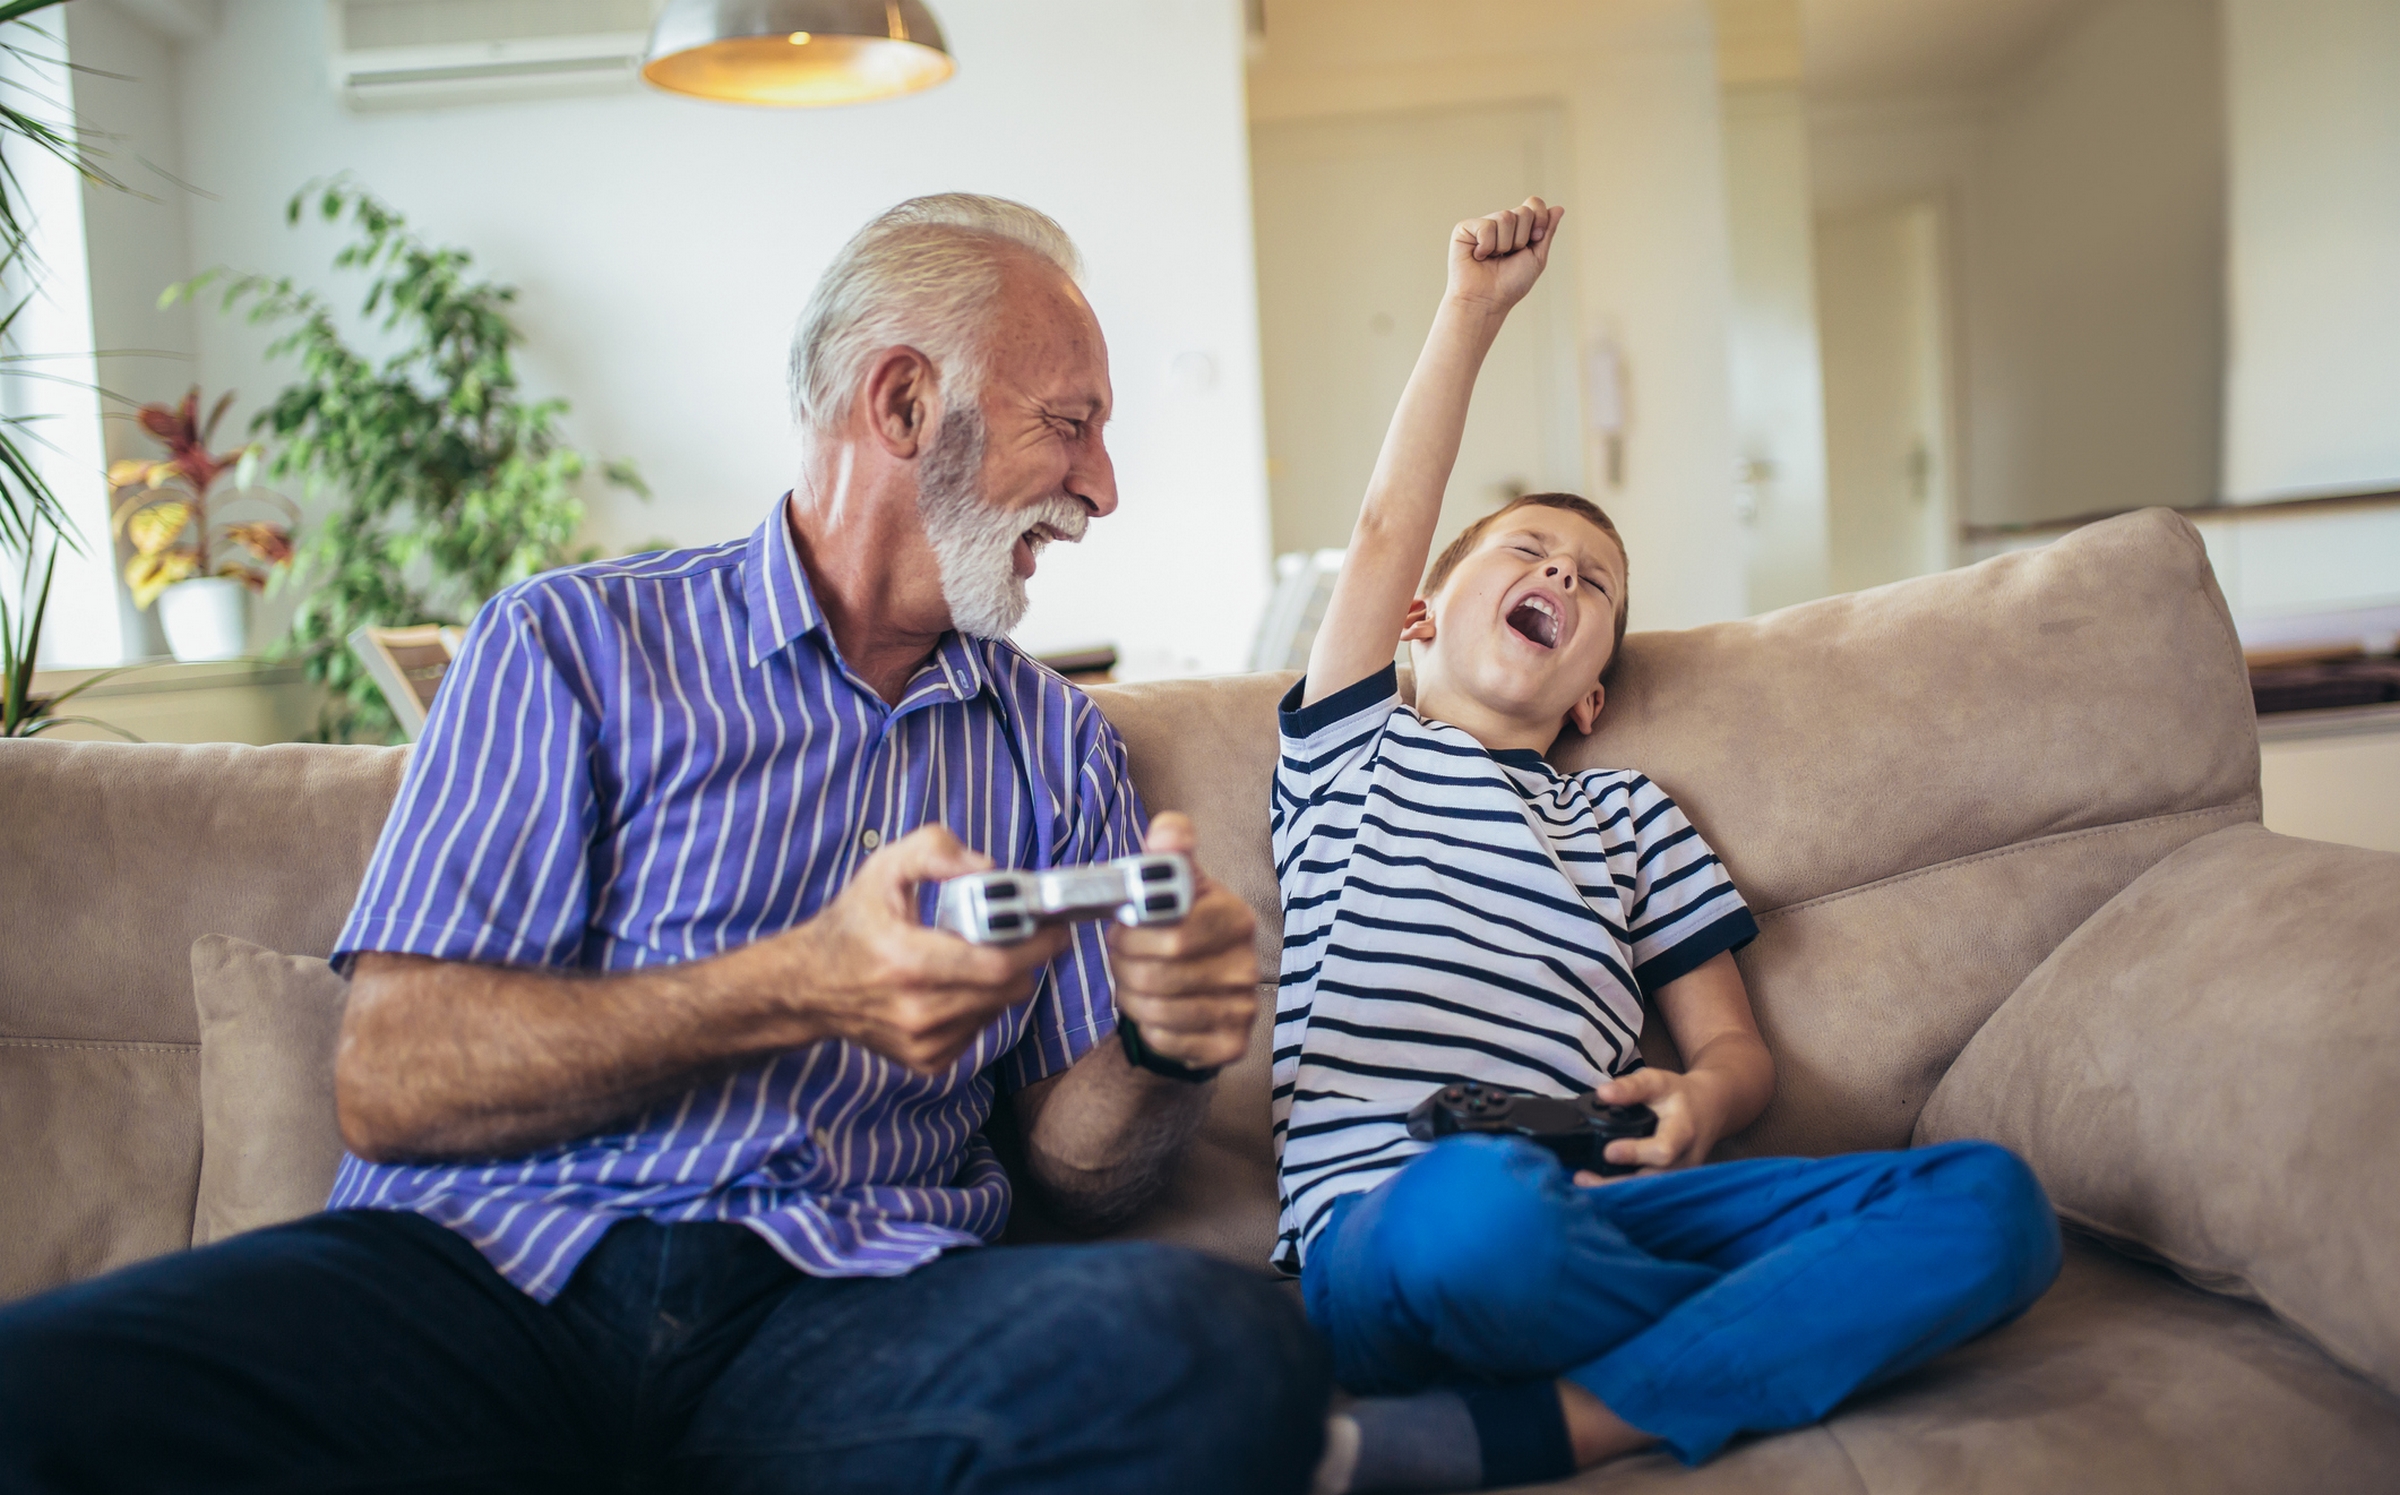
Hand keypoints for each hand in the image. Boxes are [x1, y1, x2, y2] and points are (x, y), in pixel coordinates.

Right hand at [791, 825, 1069, 1074]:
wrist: (808, 986)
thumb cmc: (851, 925)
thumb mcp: (883, 869)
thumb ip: (934, 851)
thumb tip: (987, 869)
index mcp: (907, 960)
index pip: (996, 964)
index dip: (1037, 945)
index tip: (1056, 927)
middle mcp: (916, 1010)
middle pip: (1007, 990)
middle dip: (1025, 960)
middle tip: (1025, 935)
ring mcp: (921, 1042)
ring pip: (998, 1010)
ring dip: (1002, 982)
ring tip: (980, 955)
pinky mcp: (926, 1060)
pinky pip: (979, 1030)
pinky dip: (981, 1005)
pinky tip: (958, 984)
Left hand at [1104, 812, 1260, 1071]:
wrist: (1199, 989)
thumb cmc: (1180, 930)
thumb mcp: (1176, 886)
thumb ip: (1169, 852)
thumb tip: (1167, 830)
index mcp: (1234, 918)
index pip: (1175, 935)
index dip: (1134, 936)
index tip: (1121, 929)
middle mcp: (1247, 964)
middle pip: (1160, 975)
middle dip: (1125, 966)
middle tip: (1121, 957)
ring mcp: (1243, 1008)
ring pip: (1159, 1010)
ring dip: (1131, 996)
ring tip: (1133, 981)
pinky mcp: (1231, 1045)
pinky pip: (1169, 1040)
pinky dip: (1148, 1028)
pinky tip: (1153, 1011)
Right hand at [1446, 196, 1565, 312]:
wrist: (1487, 301)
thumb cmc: (1510, 284)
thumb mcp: (1537, 257)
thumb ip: (1547, 231)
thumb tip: (1559, 208)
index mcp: (1518, 227)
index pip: (1534, 203)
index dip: (1540, 219)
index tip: (1535, 239)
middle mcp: (1500, 222)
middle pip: (1523, 211)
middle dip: (1522, 238)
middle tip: (1508, 256)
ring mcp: (1482, 224)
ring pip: (1506, 218)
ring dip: (1504, 245)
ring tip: (1493, 258)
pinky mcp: (1464, 228)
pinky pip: (1486, 226)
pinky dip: (1486, 246)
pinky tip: (1479, 256)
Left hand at [1572, 1067, 1724, 1182]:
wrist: (1709, 1110)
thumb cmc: (1679, 1095)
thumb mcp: (1658, 1081)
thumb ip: (1631, 1087)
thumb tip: (1602, 1093)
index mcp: (1683, 1132)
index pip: (1663, 1150)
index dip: (1636, 1153)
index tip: (1609, 1151)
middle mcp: (1684, 1161)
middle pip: (1652, 1180)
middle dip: (1617, 1183)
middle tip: (1582, 1178)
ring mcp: (1681, 1177)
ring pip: (1650, 1194)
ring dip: (1617, 1192)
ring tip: (1584, 1185)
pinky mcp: (1674, 1186)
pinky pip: (1650, 1194)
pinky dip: (1625, 1194)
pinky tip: (1599, 1189)